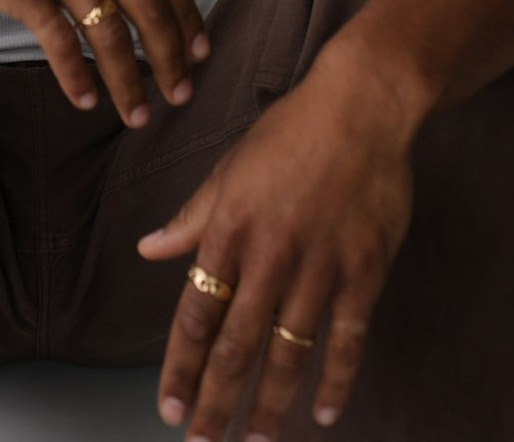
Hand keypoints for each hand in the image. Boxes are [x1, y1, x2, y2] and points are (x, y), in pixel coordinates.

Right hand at [0, 0, 208, 126]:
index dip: (188, 14)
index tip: (201, 51)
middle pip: (147, 4)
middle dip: (171, 56)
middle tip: (182, 94)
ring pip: (107, 30)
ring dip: (127, 79)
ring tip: (136, 114)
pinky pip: (57, 39)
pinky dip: (74, 76)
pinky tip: (84, 101)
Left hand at [137, 57, 415, 437]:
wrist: (360, 106)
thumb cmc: (290, 132)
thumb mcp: (228, 169)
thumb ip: (191, 217)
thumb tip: (149, 248)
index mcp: (229, 228)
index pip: (196, 312)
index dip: (180, 366)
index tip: (167, 407)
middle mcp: (269, 252)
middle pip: (236, 343)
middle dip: (215, 400)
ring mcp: (319, 263)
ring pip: (288, 351)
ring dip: (270, 403)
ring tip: (255, 441)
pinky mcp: (364, 268)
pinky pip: (348, 337)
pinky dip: (337, 379)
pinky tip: (325, 413)